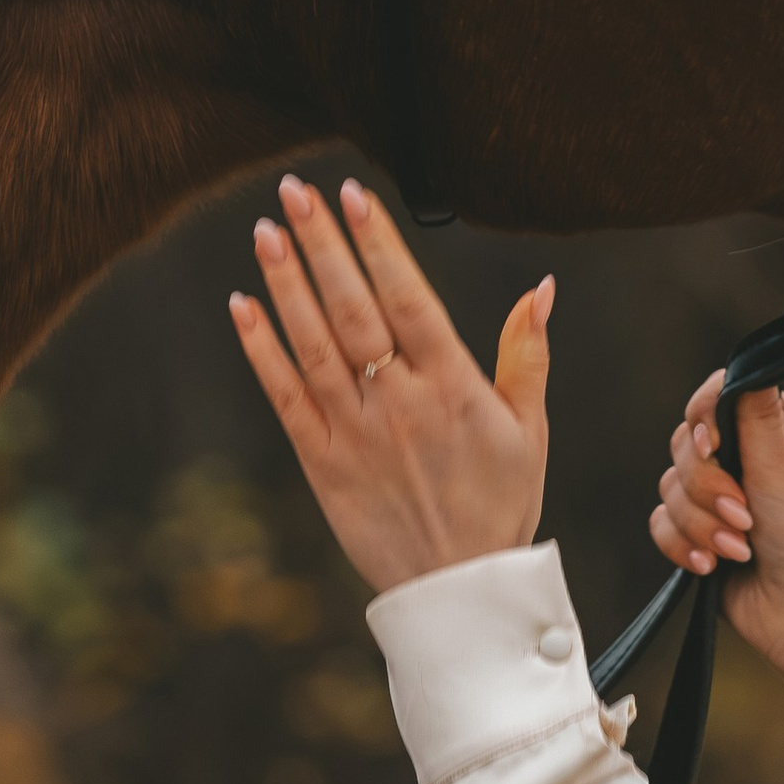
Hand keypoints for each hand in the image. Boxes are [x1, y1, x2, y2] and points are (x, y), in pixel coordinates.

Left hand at [230, 173, 551, 597]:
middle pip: (352, 308)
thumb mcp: (530, 431)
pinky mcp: (322, 462)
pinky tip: (243, 306)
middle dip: (322, 244)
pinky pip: (285, 397)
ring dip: (286, 284)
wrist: (460, 591)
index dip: (377, 243)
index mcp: (452, 388)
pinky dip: (262, 351)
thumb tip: (540, 287)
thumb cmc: (500, 507)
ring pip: (313, 344)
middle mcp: (398, 403)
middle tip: (294, 192)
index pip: (408, 298)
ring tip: (266, 231)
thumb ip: (527, 354)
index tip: (354, 195)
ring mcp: (355, 432)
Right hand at [651, 375, 783, 691]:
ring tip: (736, 550)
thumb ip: (755, 417)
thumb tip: (744, 368)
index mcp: (777, 435)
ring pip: (670, 487)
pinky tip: (711, 567)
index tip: (711, 444)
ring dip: (700, 522)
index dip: (703, 416)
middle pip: (686, 444)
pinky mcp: (700, 537)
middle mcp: (747, 462)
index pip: (720, 398)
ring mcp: (721, 501)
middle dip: (707, 485)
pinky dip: (682, 546)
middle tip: (743, 514)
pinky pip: (662, 524)